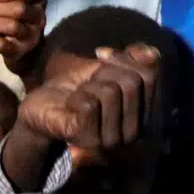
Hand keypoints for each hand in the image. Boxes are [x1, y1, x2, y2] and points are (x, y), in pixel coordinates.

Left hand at [16, 43, 159, 150]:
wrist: (41, 105)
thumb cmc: (75, 87)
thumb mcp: (104, 67)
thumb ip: (132, 60)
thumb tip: (152, 53)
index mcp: (142, 113)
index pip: (149, 76)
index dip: (124, 59)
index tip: (101, 56)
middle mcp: (133, 131)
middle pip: (132, 82)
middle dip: (104, 72)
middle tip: (87, 82)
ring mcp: (111, 139)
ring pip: (111, 92)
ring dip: (88, 85)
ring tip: (78, 96)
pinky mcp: (88, 138)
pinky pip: (89, 104)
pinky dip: (75, 96)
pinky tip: (69, 106)